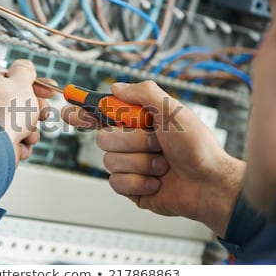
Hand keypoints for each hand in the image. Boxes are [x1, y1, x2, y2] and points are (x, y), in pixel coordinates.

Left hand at [0, 60, 54, 165]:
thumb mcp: (21, 83)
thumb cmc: (3, 115)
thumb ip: (25, 71)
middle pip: (18, 103)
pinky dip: (21, 143)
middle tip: (42, 114)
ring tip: (28, 133)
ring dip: (30, 130)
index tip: (49, 91)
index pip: (13, 80)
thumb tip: (25, 66)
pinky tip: (21, 144)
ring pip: (19, 124)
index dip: (35, 85)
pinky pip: (13, 139)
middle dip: (35, 111)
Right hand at [63, 81, 244, 236]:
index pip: (103, 113)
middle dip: (132, 141)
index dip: (83, 111)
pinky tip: (157, 182)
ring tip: (162, 165)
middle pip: (103, 138)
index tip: (67, 109)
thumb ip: (142, 93)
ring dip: (141, 162)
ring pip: (109, 161)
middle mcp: (132, 141)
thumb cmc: (197, 146)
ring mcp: (130, 165)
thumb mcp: (172, 110)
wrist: (209, 183)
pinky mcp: (130, 187)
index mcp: (139, 121)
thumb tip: (115, 87)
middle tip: (157, 143)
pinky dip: (139, 181)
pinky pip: (116, 182)